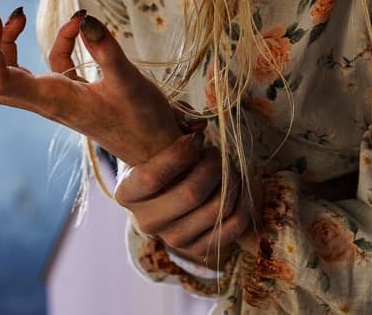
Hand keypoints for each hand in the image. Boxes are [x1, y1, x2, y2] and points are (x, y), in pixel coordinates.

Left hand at [0, 7, 182, 165]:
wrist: (155, 150)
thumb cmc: (143, 121)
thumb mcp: (128, 81)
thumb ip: (106, 48)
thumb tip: (84, 17)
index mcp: (51, 100)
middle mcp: (43, 101)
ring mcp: (51, 97)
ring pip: (3, 75)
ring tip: (14, 14)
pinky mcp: (66, 91)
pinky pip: (41, 66)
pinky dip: (50, 41)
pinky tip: (76, 25)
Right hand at [115, 131, 254, 269]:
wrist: (167, 195)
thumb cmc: (162, 158)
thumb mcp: (155, 137)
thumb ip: (171, 122)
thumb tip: (198, 128)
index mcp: (127, 193)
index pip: (152, 177)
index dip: (182, 153)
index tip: (198, 139)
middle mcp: (145, 221)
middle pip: (191, 194)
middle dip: (214, 166)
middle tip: (217, 154)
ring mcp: (172, 239)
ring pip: (216, 209)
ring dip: (232, 182)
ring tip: (229, 168)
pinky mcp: (198, 249)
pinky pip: (233, 227)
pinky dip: (244, 204)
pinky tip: (239, 188)